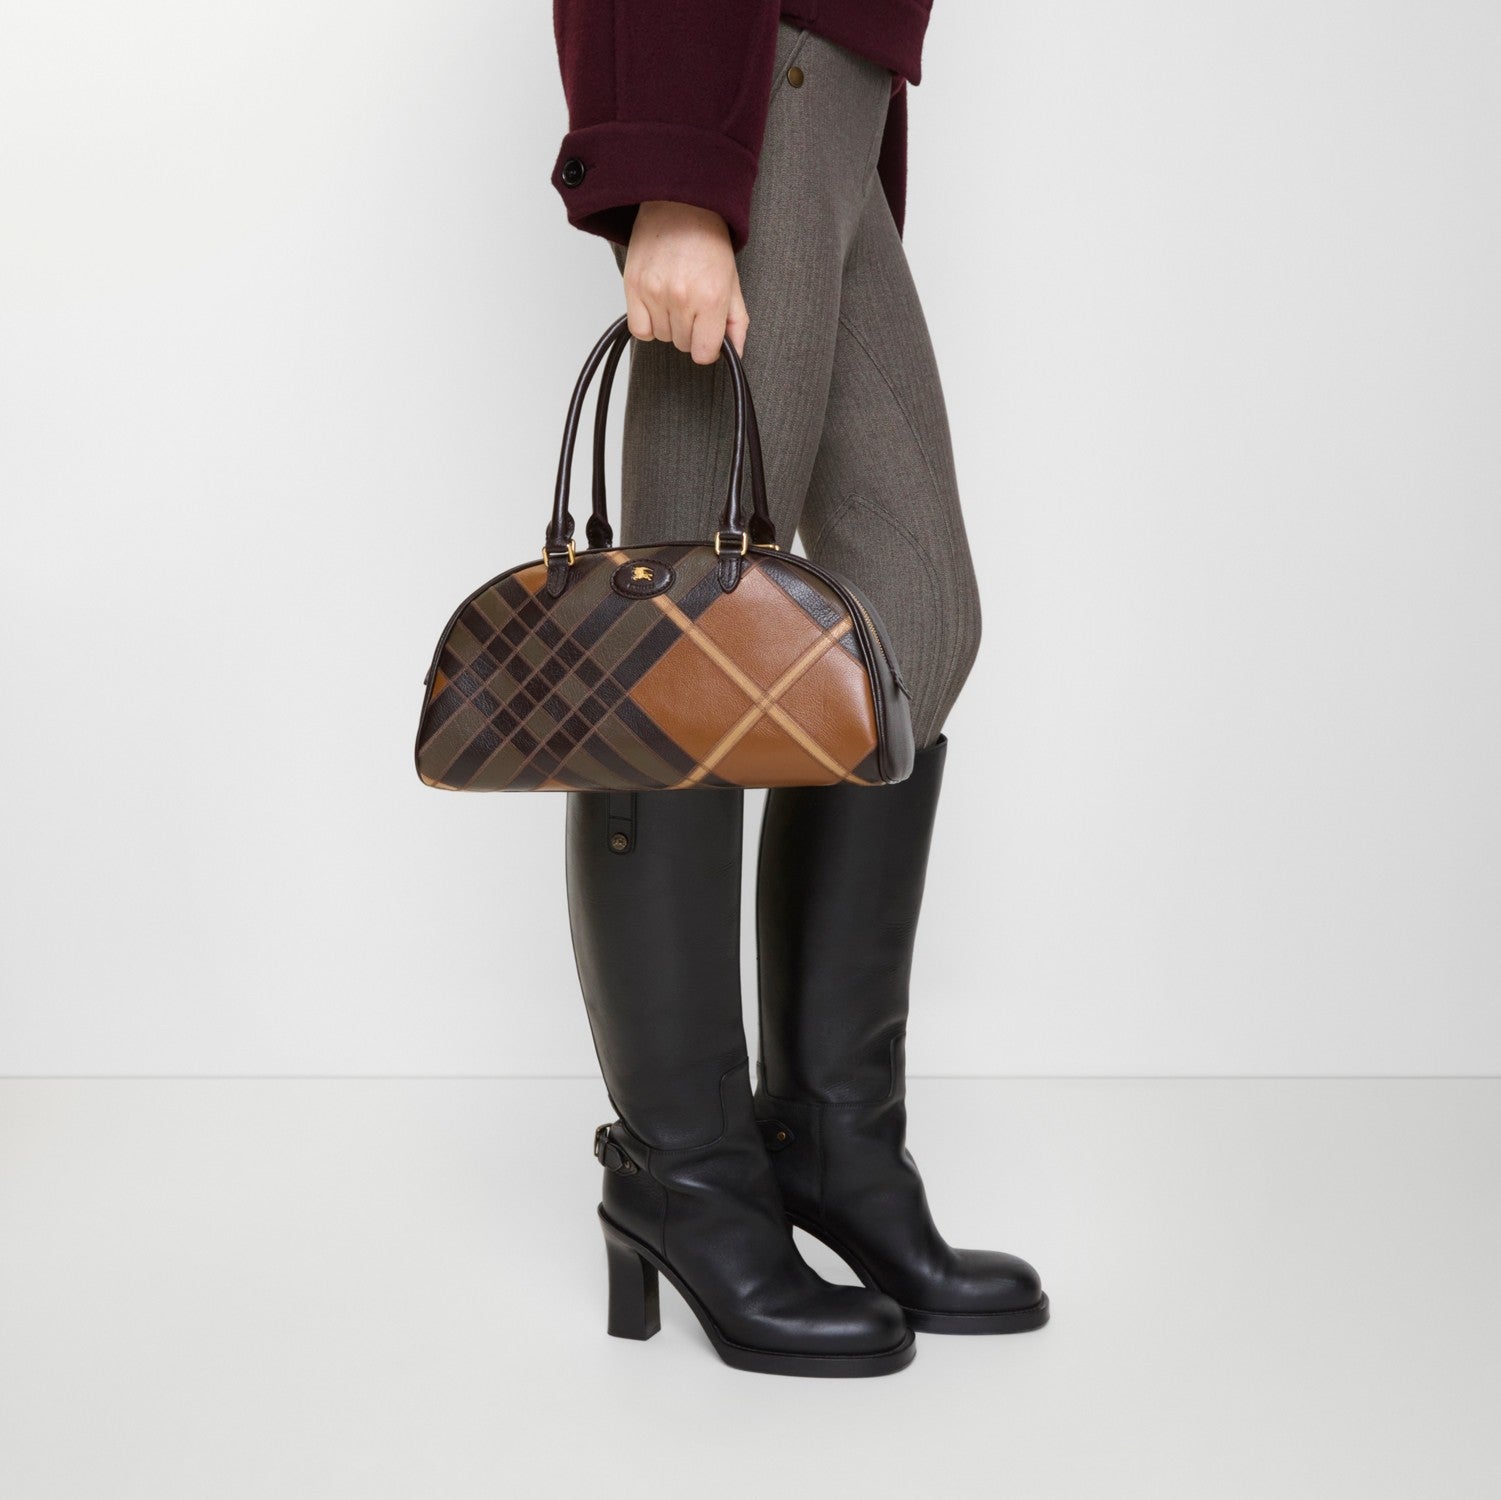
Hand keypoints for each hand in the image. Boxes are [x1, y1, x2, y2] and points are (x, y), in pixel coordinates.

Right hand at [622, 200, 749, 364]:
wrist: (679, 204)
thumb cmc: (707, 240)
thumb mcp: (732, 281)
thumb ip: (736, 322)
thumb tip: (736, 353)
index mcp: (711, 298)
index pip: (704, 353)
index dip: (707, 347)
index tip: (707, 333)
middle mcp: (682, 298)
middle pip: (683, 345)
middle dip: (690, 331)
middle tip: (693, 304)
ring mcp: (655, 293)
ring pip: (662, 337)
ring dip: (669, 325)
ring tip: (675, 296)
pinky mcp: (633, 287)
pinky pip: (639, 330)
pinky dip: (648, 324)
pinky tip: (657, 306)